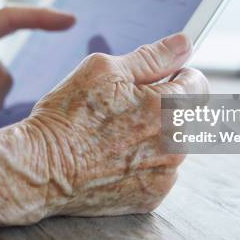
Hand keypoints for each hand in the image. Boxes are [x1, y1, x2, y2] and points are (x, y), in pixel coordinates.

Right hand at [25, 33, 208, 215]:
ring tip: (116, 133)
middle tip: (127, 106)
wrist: (41, 168)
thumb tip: (184, 43)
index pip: (198, 83)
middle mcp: (176, 144)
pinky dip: (145, 161)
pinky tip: (115, 157)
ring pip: (174, 143)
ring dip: (156, 134)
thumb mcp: (105, 70)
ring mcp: (165, 174)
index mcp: (170, 108)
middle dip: (166, 105)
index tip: (158, 78)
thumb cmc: (68, 116)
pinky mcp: (152, 196)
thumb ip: (152, 57)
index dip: (176, 74)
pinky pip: (161, 170)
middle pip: (189, 114)